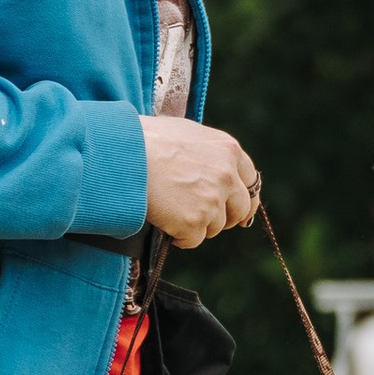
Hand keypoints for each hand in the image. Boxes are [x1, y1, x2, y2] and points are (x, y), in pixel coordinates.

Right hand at [141, 115, 259, 246]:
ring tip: (170, 209)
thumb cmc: (145, 140)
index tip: (239, 210)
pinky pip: (192, 240)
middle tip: (203, 219)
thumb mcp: (186, 134)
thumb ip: (208, 152)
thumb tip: (215, 169)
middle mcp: (227, 175)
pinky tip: (163, 220)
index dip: (243, 198)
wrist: (122, 155)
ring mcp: (212, 200)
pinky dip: (179, 237)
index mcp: (228, 150)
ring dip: (196, 225)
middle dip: (225, 217)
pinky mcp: (194, 222)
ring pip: (215, 226)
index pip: (251, 181)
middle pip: (240, 209)